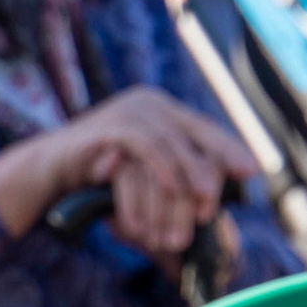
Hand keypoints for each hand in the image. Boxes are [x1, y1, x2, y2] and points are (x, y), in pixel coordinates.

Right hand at [48, 89, 248, 259]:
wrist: (55, 171)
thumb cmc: (104, 179)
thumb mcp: (148, 177)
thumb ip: (178, 180)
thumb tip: (215, 202)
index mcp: (163, 112)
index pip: (205, 128)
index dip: (230, 149)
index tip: (252, 171)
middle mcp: (150, 104)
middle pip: (196, 130)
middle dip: (219, 159)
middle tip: (238, 183)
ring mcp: (129, 110)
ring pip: (172, 140)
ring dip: (190, 173)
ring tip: (206, 199)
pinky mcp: (110, 125)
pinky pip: (144, 145)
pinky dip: (162, 167)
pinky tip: (174, 188)